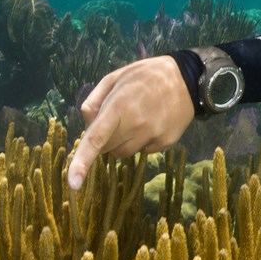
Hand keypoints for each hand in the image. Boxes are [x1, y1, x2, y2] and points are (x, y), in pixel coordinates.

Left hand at [67, 56, 195, 189]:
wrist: (187, 79)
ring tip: (136, 119)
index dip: (81, 162)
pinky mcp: (166, 143)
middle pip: (107, 148)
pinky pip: (143, 151)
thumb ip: (94, 101)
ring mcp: (153, 136)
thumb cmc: (145, 75)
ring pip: (123, 154)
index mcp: (119, 107)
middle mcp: (136, 125)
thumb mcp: (114, 78)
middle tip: (118, 117)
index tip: (73, 184)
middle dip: (106, 137)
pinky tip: (151, 123)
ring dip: (122, 142)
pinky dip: (141, 142)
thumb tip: (88, 126)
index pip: (96, 139)